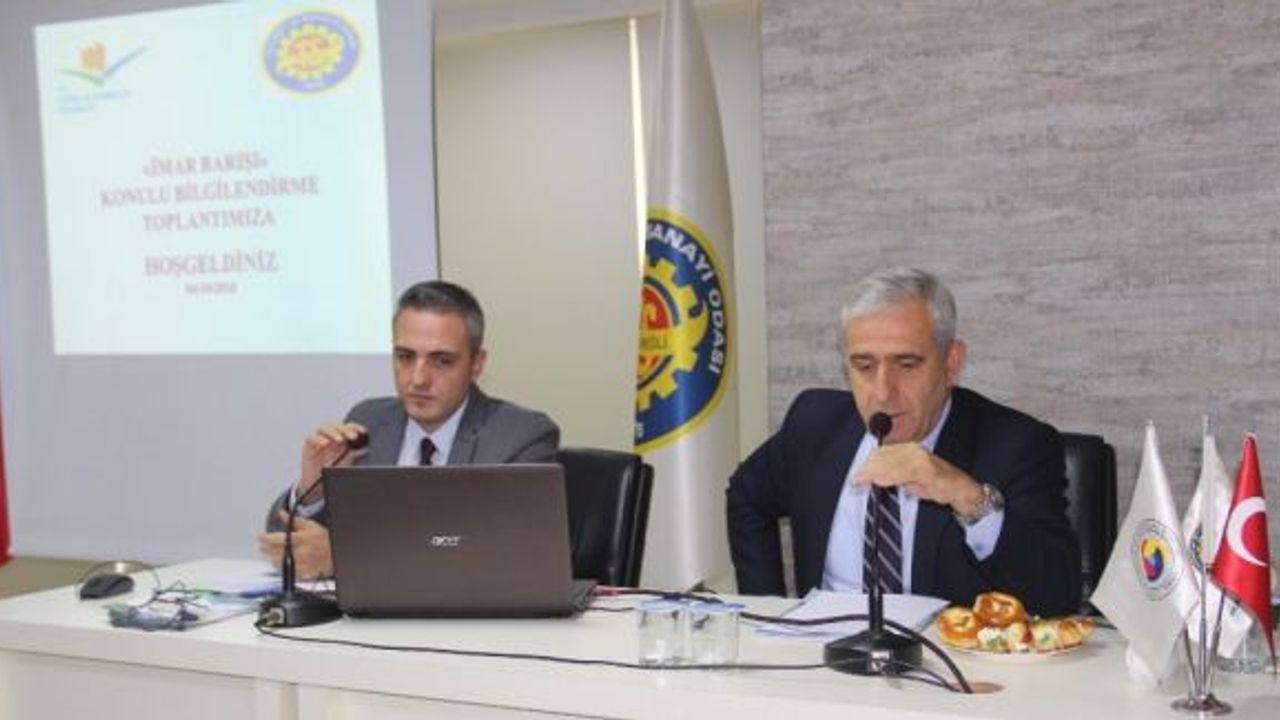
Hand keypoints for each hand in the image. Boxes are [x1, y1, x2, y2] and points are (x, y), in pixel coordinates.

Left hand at [256, 512, 333, 578]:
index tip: (260, 537)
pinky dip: (281, 566)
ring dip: (271, 558)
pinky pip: (286, 570)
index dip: (265, 538)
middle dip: (265, 549)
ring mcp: (301, 564)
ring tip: (268, 554)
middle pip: (275, 552)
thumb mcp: (310, 525)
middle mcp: (300, 552)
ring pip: (279, 563)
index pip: (277, 539)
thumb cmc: (323, 538)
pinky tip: (278, 562)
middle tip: (260, 546)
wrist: (335, 553)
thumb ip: (293, 520)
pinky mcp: (302, 572)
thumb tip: (281, 513)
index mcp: (301, 539)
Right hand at [297, 422, 367, 501]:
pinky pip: (312, 437)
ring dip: (333, 432)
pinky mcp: (308, 444)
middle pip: (337, 426)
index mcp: (341, 437)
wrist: (317, 483)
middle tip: (353, 437)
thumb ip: (354, 454)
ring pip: (324, 428)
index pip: (348, 427)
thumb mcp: (346, 462)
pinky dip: (318, 439)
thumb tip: (365, 449)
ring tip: (340, 440)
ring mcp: (318, 438)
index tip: (362, 432)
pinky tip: (324, 444)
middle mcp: (330, 436)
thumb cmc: (331, 469)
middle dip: (346, 430)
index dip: (355, 427)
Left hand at [854, 443, 984, 512]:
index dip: (866, 465)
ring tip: (861, 481)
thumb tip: (872, 478)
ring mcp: (920, 458)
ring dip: (874, 473)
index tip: (854, 477)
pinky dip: (891, 476)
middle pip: (883, 457)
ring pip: (891, 464)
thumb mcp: (909, 479)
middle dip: (867, 470)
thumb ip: (892, 475)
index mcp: (907, 450)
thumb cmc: (934, 483)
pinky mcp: (928, 469)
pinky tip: (880, 481)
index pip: (881, 454)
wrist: (959, 488)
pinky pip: (905, 472)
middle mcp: (913, 450)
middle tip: (855, 481)